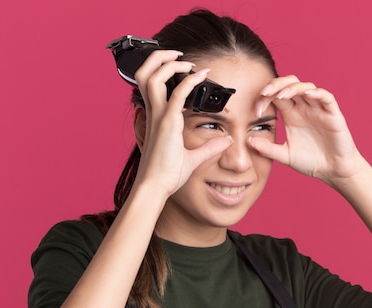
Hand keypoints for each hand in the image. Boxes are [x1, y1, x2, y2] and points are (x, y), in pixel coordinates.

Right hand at [132, 51, 232, 196]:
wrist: (157, 187)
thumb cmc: (167, 175)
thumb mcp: (192, 158)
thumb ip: (209, 148)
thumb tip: (226, 141)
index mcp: (156, 119)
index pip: (152, 86)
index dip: (164, 72)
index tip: (185, 69)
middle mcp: (154, 114)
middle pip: (145, 74)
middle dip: (158, 58)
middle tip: (177, 54)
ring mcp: (159, 117)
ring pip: (154, 77)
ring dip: (170, 63)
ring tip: (187, 60)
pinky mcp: (168, 124)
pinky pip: (178, 94)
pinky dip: (189, 81)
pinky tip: (201, 76)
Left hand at [249, 76, 364, 185]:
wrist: (333, 171)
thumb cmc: (311, 161)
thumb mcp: (285, 156)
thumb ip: (268, 149)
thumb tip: (249, 141)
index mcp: (291, 114)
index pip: (276, 95)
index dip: (265, 97)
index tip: (256, 110)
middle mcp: (304, 108)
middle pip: (290, 84)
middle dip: (276, 84)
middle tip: (265, 92)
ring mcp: (318, 109)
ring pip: (306, 87)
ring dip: (293, 88)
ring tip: (282, 95)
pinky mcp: (332, 114)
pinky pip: (326, 98)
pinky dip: (317, 93)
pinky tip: (307, 95)